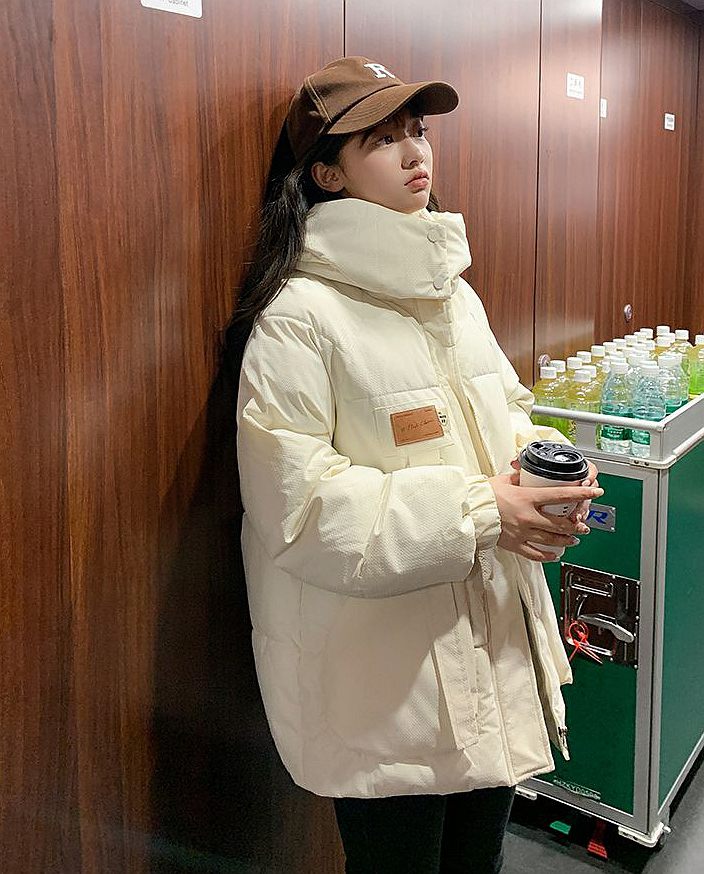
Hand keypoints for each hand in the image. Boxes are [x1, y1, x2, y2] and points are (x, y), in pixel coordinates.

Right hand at [489, 470, 603, 561]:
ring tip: (573, 540)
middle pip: (560, 523)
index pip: (561, 495)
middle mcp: (528, 516)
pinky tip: (554, 555)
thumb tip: (525, 473)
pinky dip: (547, 556)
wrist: (468, 512)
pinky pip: (534, 554)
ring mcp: (522, 532)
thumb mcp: (503, 480)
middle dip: (576, 525)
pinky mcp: (514, 544)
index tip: (595, 492)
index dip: (581, 494)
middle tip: (583, 525)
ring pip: (551, 539)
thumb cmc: (483, 495)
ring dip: (566, 540)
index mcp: (527, 498)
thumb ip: (518, 478)